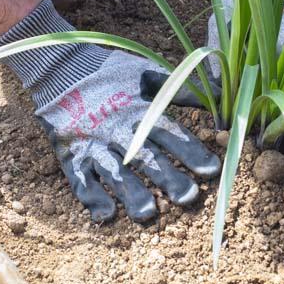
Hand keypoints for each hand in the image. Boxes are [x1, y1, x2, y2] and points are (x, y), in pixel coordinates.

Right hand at [37, 51, 220, 222]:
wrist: (61, 67)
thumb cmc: (113, 73)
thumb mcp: (148, 74)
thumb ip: (184, 88)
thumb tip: (222, 90)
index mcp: (140, 111)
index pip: (171, 134)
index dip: (192, 152)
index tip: (212, 171)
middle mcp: (118, 130)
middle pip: (146, 157)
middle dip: (168, 178)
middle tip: (188, 197)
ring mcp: (94, 145)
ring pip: (115, 173)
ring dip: (132, 193)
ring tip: (149, 214)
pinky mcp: (71, 156)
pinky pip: (80, 180)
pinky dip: (92, 198)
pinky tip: (106, 216)